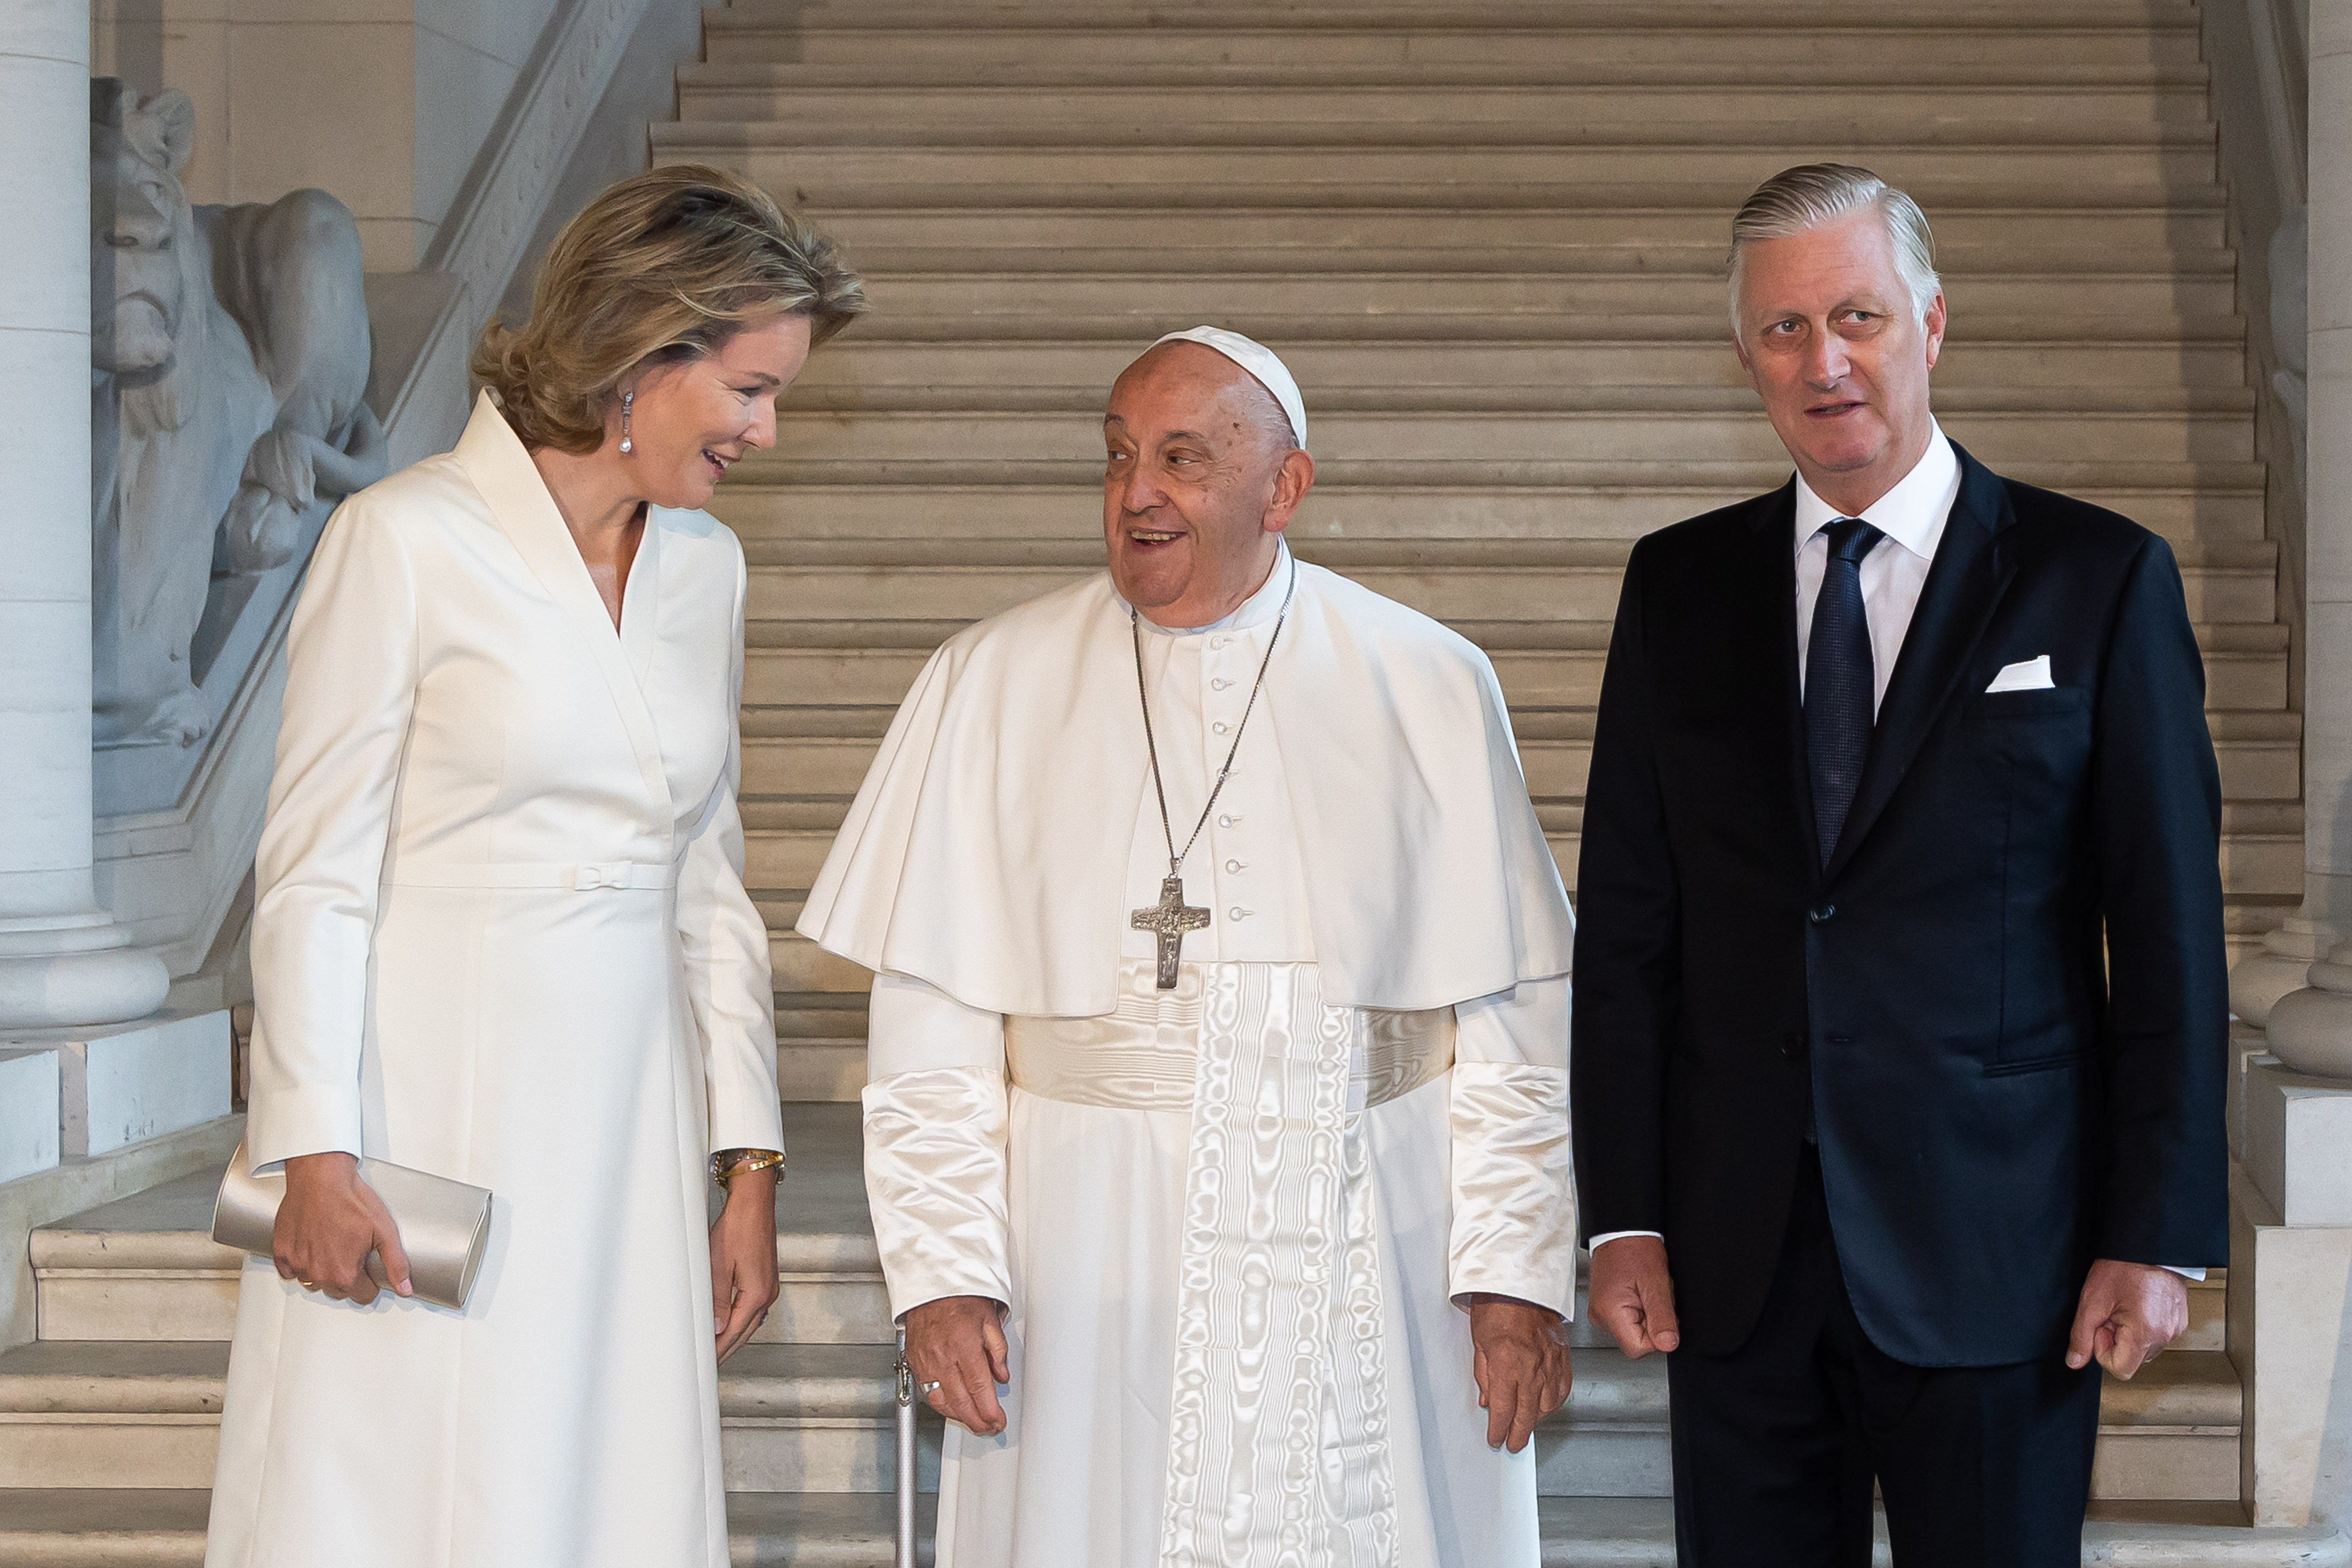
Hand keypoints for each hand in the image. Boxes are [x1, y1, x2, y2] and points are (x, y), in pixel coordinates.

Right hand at [272, 1152, 411, 1304]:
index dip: (370, 1282)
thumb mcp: (384, 1230)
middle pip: (337, 1291)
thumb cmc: (350, 1199)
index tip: (369, 1268)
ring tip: (333, 1246)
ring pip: (313, 1282)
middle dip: (348, 1277)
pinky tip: (311, 1246)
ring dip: (323, 1271)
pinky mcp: (281, 1253)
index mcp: (343, 1273)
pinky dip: (300, 1263)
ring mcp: (297, 1264)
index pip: (362, 1296)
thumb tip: (404, 1288)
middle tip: (352, 1252)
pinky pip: (290, 1271)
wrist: (320, 1177)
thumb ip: (395, 1263)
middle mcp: (317, 1274)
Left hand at [711, 1165, 779, 1363]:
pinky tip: (731, 1325)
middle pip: (745, 1332)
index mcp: (756, 1294)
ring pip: (750, 1322)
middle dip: (726, 1349)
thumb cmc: (735, 1229)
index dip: (718, 1350)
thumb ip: (717, 1300)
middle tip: (709, 1365)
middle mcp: (768, 1294)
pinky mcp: (767, 1279)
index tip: (706, 1364)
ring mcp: (770, 1287)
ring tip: (717, 1350)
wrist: (754, 1204)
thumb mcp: (718, 1265)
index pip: (734, 1333)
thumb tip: (716, 1328)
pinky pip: (754, 1309)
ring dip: (734, 1337)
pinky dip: (741, 1322)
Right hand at [904, 1294, 1010, 1436]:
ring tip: (973, 1420)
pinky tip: (952, 1406)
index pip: (979, 1389)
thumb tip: (1001, 1376)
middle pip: (961, 1402)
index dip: (990, 1411)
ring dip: (959, 1416)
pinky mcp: (915, 1362)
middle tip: (989, 1427)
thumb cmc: (959, 1297)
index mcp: (964, 1345)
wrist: (931, 1285)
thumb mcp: (990, 1319)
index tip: (998, 1420)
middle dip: (977, 1421)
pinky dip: (941, 1404)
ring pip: (941, 1402)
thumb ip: (998, 1351)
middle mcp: (943, 1357)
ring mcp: (926, 1362)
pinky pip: (927, 1392)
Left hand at [1467, 1294, 1572, 1452]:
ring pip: (1547, 1406)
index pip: (1503, 1410)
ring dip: (1536, 1420)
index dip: (1498, 1430)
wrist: (1521, 1282)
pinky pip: (1562, 1389)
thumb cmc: (1496, 1305)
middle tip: (1513, 1445)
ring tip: (1526, 1424)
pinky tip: (1546, 1406)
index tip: (1495, 1439)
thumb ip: (1484, 1376)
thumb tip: (1488, 1402)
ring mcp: (1550, 1363)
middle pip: (1527, 1414)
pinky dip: (1554, 1402)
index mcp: (1506, 1364)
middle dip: (1518, 1434)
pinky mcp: (1562, 1357)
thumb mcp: (1479, 1342)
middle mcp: (1531, 1367)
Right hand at [1588, 1235, 1681, 1357]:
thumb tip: (1668, 1345)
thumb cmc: (1635, 1249)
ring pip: (1633, 1331)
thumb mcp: (1656, 1284)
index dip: (1657, 1335)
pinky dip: (1639, 1309)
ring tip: (1644, 1291)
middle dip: (1652, 1324)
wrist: (1622, 1231)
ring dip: (1646, 1316)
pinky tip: (1638, 1292)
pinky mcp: (1604, 1308)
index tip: (1660, 1313)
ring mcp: (1600, 1312)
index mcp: (1610, 1312)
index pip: (1639, 1348)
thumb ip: (1662, 1318)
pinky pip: (1628, 1320)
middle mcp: (1600, 1316)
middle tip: (1652, 1297)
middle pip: (1635, 1341)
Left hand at [2066, 1259, 2188, 1379]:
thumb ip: (2081, 1335)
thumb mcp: (2092, 1300)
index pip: (2121, 1369)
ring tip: (2124, 1305)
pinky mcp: (2178, 1321)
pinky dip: (2142, 1325)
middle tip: (2111, 1312)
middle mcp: (2165, 1335)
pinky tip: (2136, 1303)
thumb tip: (2075, 1361)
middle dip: (2115, 1340)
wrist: (2149, 1244)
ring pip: (2143, 1348)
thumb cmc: (2124, 1266)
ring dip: (2129, 1333)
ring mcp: (2174, 1328)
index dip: (2103, 1352)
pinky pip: (2155, 1335)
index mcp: (2146, 1334)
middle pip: (2132, 1358)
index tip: (2100, 1327)